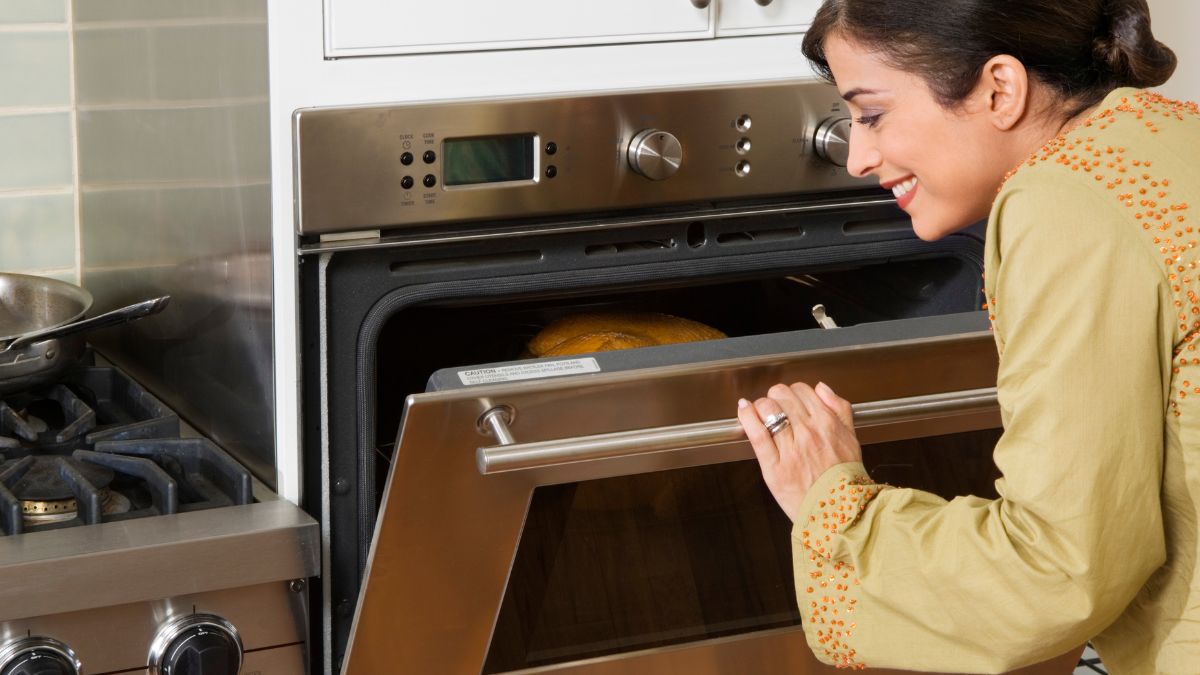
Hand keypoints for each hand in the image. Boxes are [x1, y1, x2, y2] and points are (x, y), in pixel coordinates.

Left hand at [737, 382, 862, 520]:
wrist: (840, 513)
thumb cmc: (845, 478)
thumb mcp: (852, 438)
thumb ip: (839, 408)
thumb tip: (821, 388)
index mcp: (827, 423)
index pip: (802, 390)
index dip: (792, 393)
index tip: (789, 402)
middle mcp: (808, 432)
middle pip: (781, 395)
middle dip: (775, 398)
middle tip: (774, 409)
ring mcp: (790, 448)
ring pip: (767, 409)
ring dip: (761, 407)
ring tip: (760, 414)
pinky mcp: (774, 466)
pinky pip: (756, 433)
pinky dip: (746, 417)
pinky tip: (743, 410)